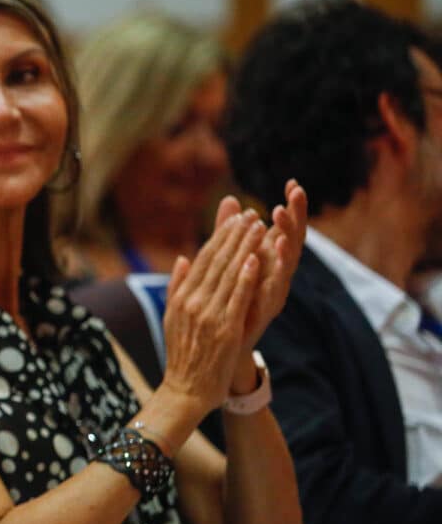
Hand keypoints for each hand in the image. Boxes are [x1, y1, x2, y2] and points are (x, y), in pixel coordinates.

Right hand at [158, 205, 265, 412]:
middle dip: (235, 235)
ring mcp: (209, 315)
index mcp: (181, 297)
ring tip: (259, 227)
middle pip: (217, 261)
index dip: (221, 236)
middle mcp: (193, 302)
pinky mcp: (225, 329)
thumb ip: (177, 286)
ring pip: (230, 274)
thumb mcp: (172, 317)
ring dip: (245, 248)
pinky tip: (256, 259)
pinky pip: (238, 298)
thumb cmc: (182, 357)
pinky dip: (246, 277)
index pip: (203, 259)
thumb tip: (183, 258)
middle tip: (252, 213)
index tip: (235, 218)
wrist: (185, 391)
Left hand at [214, 181, 307, 347]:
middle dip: (295, 218)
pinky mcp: (265, 309)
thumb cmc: (233, 295)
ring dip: (286, 244)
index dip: (291, 207)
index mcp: (269, 258)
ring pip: (286, 264)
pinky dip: (272, 273)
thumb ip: (230, 230)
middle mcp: (277, 272)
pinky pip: (272, 290)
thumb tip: (230, 199)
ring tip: (283, 222)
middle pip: (292, 240)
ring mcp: (274, 290)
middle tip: (296, 194)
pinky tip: (269, 256)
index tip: (292, 183)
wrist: (227, 340)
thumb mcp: (230, 257)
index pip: (284, 228)